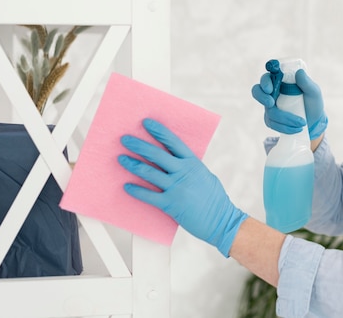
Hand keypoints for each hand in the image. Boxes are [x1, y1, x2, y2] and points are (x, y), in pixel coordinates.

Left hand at [118, 119, 247, 257]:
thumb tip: (174, 160)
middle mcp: (183, 172)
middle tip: (125, 139)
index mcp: (193, 163)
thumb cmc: (214, 199)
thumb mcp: (204, 175)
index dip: (158, 131)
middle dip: (139, 145)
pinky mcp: (170, 204)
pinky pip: (148, 196)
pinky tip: (126, 186)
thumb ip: (189, 167)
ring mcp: (176, 187)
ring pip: (149, 172)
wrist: (221, 220)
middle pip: (156, 154)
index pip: (173, 142)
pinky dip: (136, 190)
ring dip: (132, 164)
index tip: (146, 123)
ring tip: (121, 158)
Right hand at [251, 66, 326, 138]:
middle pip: (257, 91)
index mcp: (280, 81)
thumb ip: (307, 83)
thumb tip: (299, 72)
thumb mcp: (313, 92)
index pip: (267, 78)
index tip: (270, 89)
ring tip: (302, 123)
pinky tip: (297, 129)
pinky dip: (285, 127)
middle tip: (271, 104)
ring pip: (268, 111)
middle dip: (262, 97)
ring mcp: (270, 106)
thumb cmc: (313, 102)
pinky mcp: (271, 119)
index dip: (265, 82)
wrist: (314, 121)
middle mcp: (272, 92)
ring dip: (284, 119)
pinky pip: (272, 123)